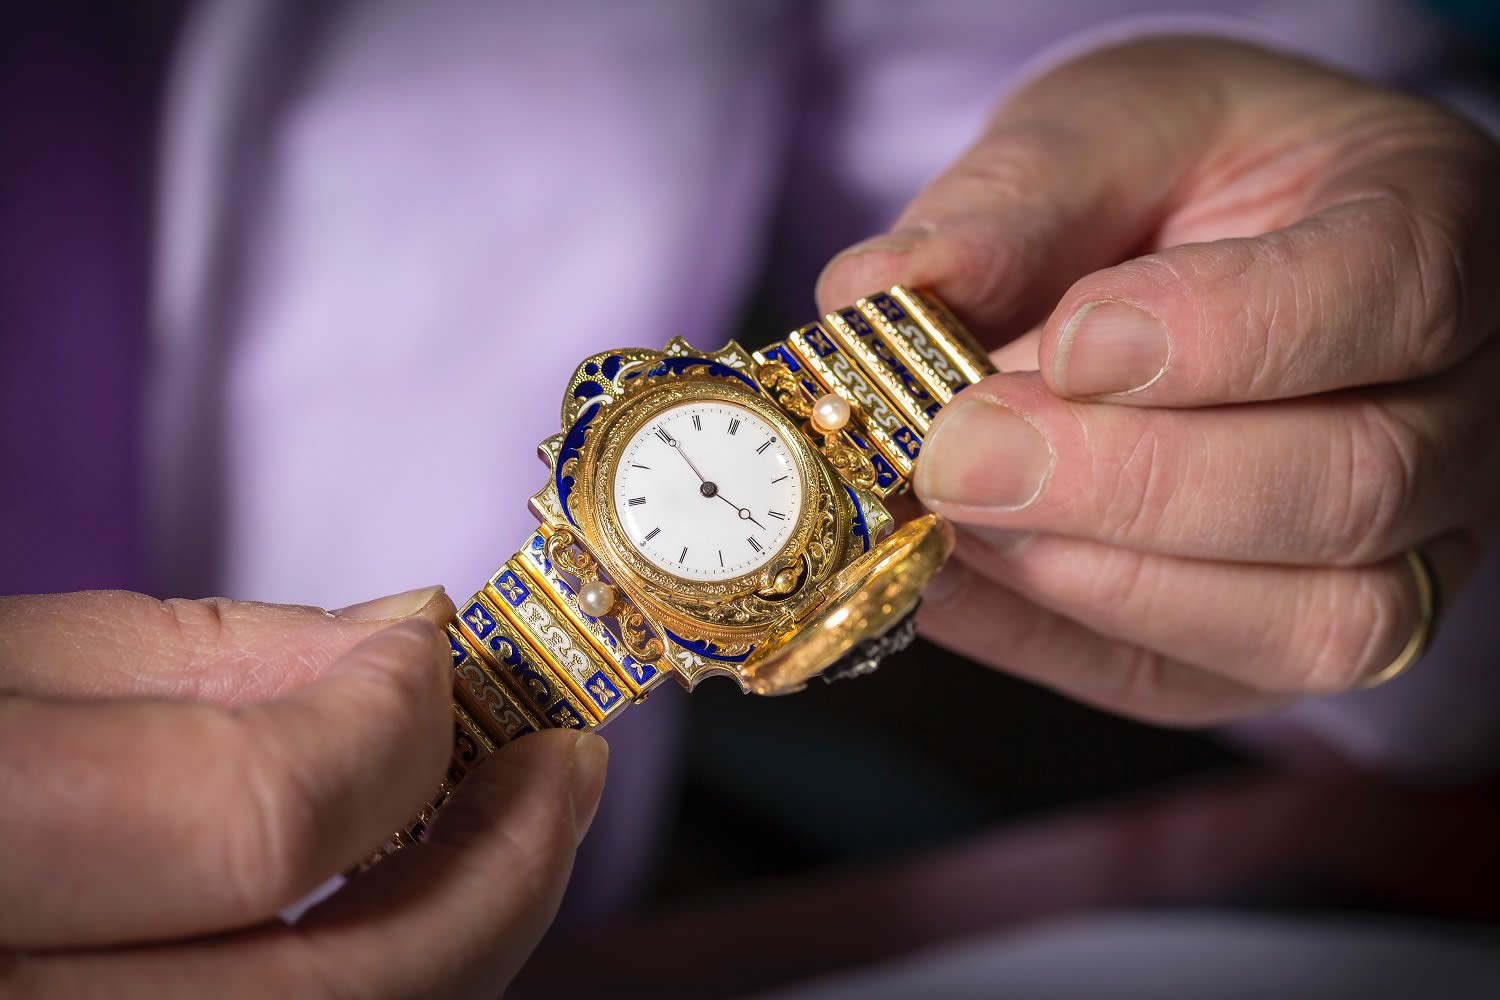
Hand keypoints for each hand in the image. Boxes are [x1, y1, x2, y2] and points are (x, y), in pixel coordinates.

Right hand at [1, 588, 606, 996]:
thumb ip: (195, 663)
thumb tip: (402, 649)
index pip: (262, 815)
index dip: (398, 723)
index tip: (443, 655)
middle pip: (346, 998)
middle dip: (502, 871)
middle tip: (561, 766)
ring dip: (463, 939)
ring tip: (511, 833)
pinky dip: (369, 991)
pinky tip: (394, 905)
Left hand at [818, 37, 1499, 724]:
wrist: (1203, 247)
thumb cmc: (1173, 174)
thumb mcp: (1101, 129)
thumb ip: (1011, 204)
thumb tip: (875, 293)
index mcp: (1432, 230)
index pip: (1385, 298)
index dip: (1223, 336)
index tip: (1068, 342)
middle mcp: (1454, 410)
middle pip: (1349, 488)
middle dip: (1129, 484)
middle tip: (959, 451)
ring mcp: (1396, 546)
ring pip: (1310, 624)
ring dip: (1100, 580)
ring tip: (952, 516)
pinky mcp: (1283, 637)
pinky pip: (1197, 682)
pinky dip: (1053, 641)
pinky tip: (949, 579)